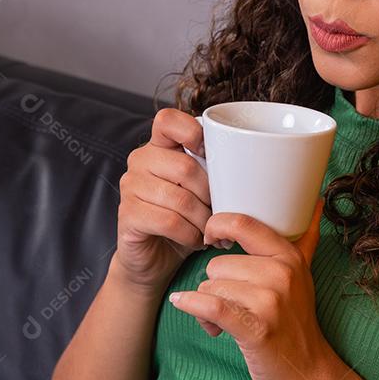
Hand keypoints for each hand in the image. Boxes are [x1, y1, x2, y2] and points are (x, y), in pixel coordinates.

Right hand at [112, 108, 212, 294]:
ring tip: (212, 231)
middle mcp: (140, 161)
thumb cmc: (185, 219)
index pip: (167, 120)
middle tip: (221, 214)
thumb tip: (251, 167)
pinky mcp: (127, 215)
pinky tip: (196, 240)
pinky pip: (170, 222)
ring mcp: (130, 187)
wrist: (155, 258)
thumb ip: (214, 171)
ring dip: (204, 220)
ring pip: (180, 198)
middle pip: (185, 167)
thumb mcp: (201, 189)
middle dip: (211, 195)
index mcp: (159, 146)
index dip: (191, 132)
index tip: (209, 155)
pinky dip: (191, 235)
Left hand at [167, 196, 344, 379]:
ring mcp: (270, 301)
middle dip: (216, 284)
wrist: (307, 370)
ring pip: (211, 285)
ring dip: (209, 305)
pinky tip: (183, 302)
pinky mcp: (255, 328)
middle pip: (219, 262)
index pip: (243, 223)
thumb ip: (306, 238)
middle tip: (230, 302)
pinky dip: (191, 305)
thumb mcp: (304, 274)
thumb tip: (316, 202)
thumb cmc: (297, 321)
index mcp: (289, 256)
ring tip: (224, 319)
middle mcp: (282, 274)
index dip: (218, 225)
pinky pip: (210, 306)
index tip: (212, 238)